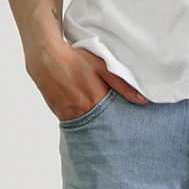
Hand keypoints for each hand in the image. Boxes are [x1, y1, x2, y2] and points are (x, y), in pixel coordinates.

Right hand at [25, 40, 146, 119]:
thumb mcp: (102, 67)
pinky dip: (84, 122)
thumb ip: (123, 84)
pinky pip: (77, 124)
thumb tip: (143, 100)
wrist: (45, 58)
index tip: (130, 127)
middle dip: (111, 128)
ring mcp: (72, 117)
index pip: (116, 120)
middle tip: (118, 130)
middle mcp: (84, 113)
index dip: (123, 123)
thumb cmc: (75, 60)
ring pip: (90, 127)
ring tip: (102, 121)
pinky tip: (87, 115)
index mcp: (97, 102)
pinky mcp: (62, 117)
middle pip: (103, 127)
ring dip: (97, 126)